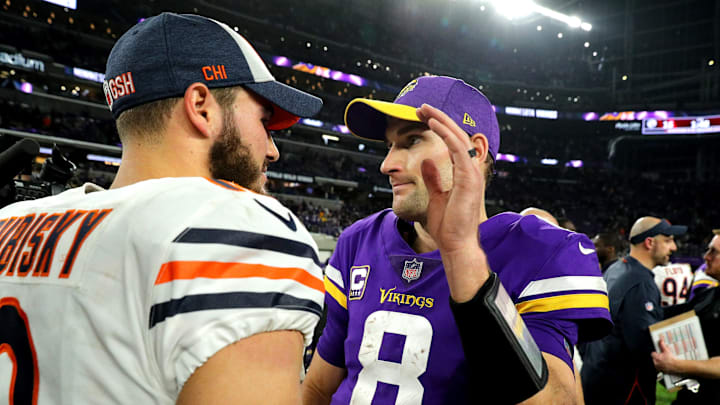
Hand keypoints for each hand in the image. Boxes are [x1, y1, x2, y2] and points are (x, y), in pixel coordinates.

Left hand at [415, 104, 489, 301]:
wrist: (455, 244)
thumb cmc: (448, 225)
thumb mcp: (436, 196)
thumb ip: (433, 178)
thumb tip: (427, 162)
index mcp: (465, 174)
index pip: (454, 143)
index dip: (440, 127)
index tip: (423, 117)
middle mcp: (471, 170)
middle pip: (457, 135)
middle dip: (439, 118)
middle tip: (421, 106)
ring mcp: (472, 173)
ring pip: (458, 137)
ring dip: (440, 121)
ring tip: (424, 109)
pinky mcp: (469, 178)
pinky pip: (458, 148)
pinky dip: (446, 133)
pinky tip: (433, 123)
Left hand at [652, 338, 678, 373]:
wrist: (676, 366)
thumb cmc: (671, 359)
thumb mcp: (666, 350)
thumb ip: (662, 345)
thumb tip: (660, 340)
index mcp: (656, 358)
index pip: (652, 354)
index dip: (656, 353)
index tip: (658, 353)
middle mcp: (656, 363)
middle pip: (654, 359)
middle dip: (657, 357)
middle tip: (662, 357)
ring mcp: (658, 367)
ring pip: (656, 364)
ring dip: (658, 362)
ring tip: (664, 361)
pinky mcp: (661, 371)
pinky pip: (659, 368)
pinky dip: (661, 366)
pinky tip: (665, 365)